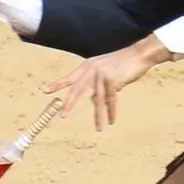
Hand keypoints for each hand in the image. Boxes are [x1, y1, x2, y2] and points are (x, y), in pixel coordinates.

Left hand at [44, 36, 171, 131]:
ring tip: (98, 129)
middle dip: (70, 103)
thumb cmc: (123, 64)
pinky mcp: (113, 80)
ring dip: (98, 116)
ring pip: (97, 99)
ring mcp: (102, 74)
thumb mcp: (105, 73)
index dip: (57, 84)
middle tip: (62, 116)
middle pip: (77, 89)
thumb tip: (94, 101)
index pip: (69, 77)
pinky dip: (112, 111)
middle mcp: (92, 69)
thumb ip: (96, 85)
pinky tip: (112, 121)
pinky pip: (111, 100)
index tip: (44, 90)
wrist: (140, 54)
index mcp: (87, 66)